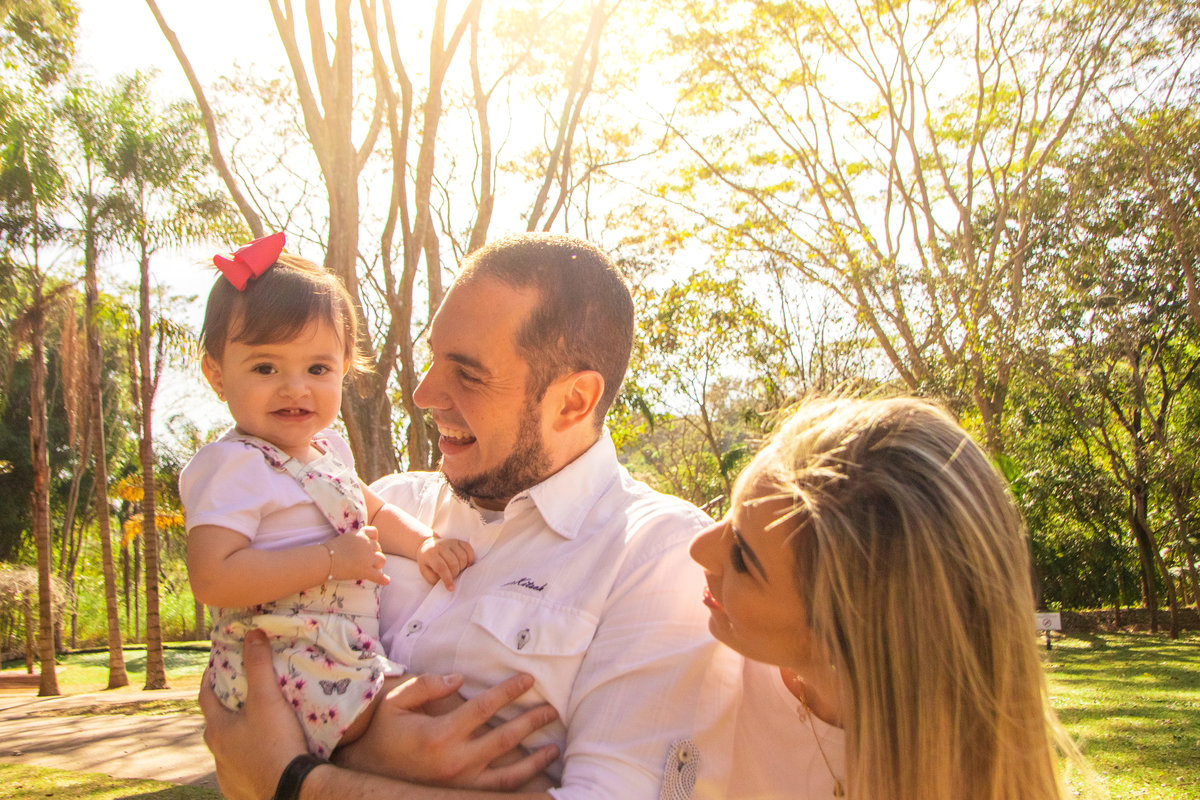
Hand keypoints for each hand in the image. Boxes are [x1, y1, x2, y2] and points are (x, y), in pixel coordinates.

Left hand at [199, 629, 307, 799]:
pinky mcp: (240, 791)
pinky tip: (260, 757)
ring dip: (235, 736)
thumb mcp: (268, 699)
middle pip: (215, 724)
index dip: (209, 678)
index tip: (215, 665)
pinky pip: (238, 770)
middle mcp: (217, 754)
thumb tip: (252, 634)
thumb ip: (259, 666)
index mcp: (218, 729)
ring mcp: (226, 775)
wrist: (290, 790)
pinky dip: (245, 760)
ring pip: (226, 749)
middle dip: (224, 708)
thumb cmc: (276, 743)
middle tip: (239, 695)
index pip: (205, 697)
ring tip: (253, 726)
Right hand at [329, 526, 388, 584]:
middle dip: (373, 553)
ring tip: (371, 568)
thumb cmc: (329, 551)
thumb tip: (358, 549)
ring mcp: (368, 557)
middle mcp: (367, 544)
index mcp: (360, 534)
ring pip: (382, 560)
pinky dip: (383, 579)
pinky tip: (386, 581)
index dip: (373, 539)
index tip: (369, 544)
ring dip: (378, 564)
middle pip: (378, 547)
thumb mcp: (344, 539)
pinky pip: (379, 576)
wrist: (325, 560)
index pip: (373, 532)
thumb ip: (354, 541)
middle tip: (364, 560)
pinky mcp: (366, 570)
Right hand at [335, 672, 559, 788]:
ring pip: (507, 775)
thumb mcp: (396, 702)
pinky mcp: (458, 796)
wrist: (366, 772)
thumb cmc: (383, 733)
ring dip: (534, 761)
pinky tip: (535, 779)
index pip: (484, 708)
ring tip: (554, 749)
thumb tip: (459, 679)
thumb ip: (427, 686)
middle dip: (531, 722)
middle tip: (551, 710)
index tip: (527, 679)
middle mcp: (454, 762)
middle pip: (504, 739)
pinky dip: (518, 786)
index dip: (508, 692)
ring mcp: (458, 784)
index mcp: (440, 735)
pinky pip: (495, 793)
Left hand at [417, 536, 475, 589]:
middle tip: (453, 576)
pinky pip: (469, 549)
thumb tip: (446, 582)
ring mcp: (451, 542)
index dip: (447, 579)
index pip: (441, 567)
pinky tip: (466, 564)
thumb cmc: (428, 562)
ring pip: (463, 556)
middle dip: (455, 573)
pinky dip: (470, 558)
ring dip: (463, 567)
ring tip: (458, 570)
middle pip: (453, 563)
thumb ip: (434, 579)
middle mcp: (441, 546)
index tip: (450, 588)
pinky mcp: (458, 541)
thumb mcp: (425, 572)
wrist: (428, 546)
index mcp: (430, 554)